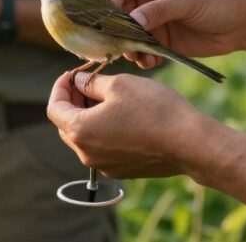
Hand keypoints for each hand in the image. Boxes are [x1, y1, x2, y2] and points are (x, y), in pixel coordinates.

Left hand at [47, 72, 200, 177]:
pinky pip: (102, 148)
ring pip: (85, 137)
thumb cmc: (154, 109)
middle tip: (87, 83)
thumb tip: (78, 81)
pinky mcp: (120, 170)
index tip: (71, 74)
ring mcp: (103, 166)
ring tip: (106, 96)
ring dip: (88, 116)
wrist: (190, 143)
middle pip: (66, 125)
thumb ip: (91, 82)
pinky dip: (103, 130)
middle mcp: (86, 154)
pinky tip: (121, 115)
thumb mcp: (119, 84)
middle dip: (73, 101)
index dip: (60, 87)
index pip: (54, 108)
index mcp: (80, 130)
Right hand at [105, 0, 245, 67]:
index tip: (108, 27)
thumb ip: (158, 10)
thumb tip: (132, 20)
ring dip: (131, 48)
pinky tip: (152, 63)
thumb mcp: (187, 1)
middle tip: (123, 49)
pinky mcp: (162, 39)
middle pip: (119, 16)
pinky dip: (144, 57)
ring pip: (129, 36)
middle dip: (118, 33)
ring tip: (140, 58)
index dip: (110, 7)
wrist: (243, 23)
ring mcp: (154, 20)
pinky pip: (144, 50)